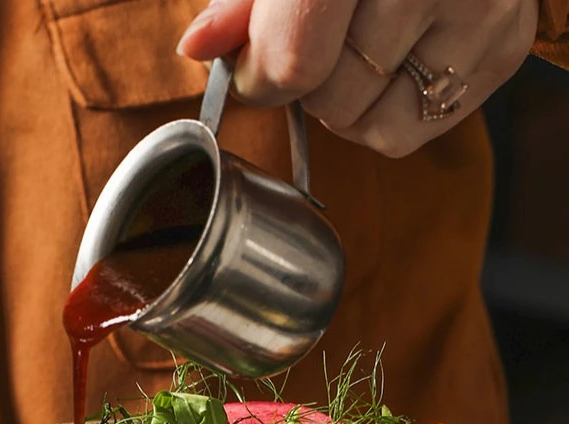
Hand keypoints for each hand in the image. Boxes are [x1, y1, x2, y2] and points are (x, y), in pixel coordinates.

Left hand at [176, 0, 539, 157]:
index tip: (256, 66)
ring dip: (345, 106)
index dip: (261, 77)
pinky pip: (416, 129)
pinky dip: (389, 113)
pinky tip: (395, 64)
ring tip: (358, 52)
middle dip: (306, 86)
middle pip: (330, 96)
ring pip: (371, 124)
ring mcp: (482, 13)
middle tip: (321, 43)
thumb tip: (199, 46)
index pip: (295, 60)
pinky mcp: (506, 47)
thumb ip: (245, 0)